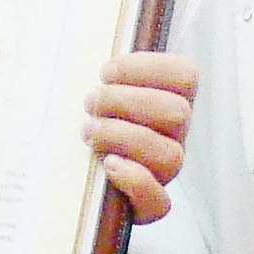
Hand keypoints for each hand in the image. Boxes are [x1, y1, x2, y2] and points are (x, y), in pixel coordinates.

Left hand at [89, 52, 193, 222]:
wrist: (68, 180)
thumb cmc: (88, 126)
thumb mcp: (95, 92)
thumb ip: (106, 73)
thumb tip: (93, 48)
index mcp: (168, 101)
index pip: (185, 76)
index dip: (147, 68)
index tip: (107, 72)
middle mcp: (173, 136)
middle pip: (176, 112)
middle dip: (126, 102)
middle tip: (92, 103)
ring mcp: (163, 172)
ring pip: (168, 154)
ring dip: (122, 137)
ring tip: (89, 132)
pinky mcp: (149, 206)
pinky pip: (159, 202)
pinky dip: (133, 181)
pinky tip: (108, 165)